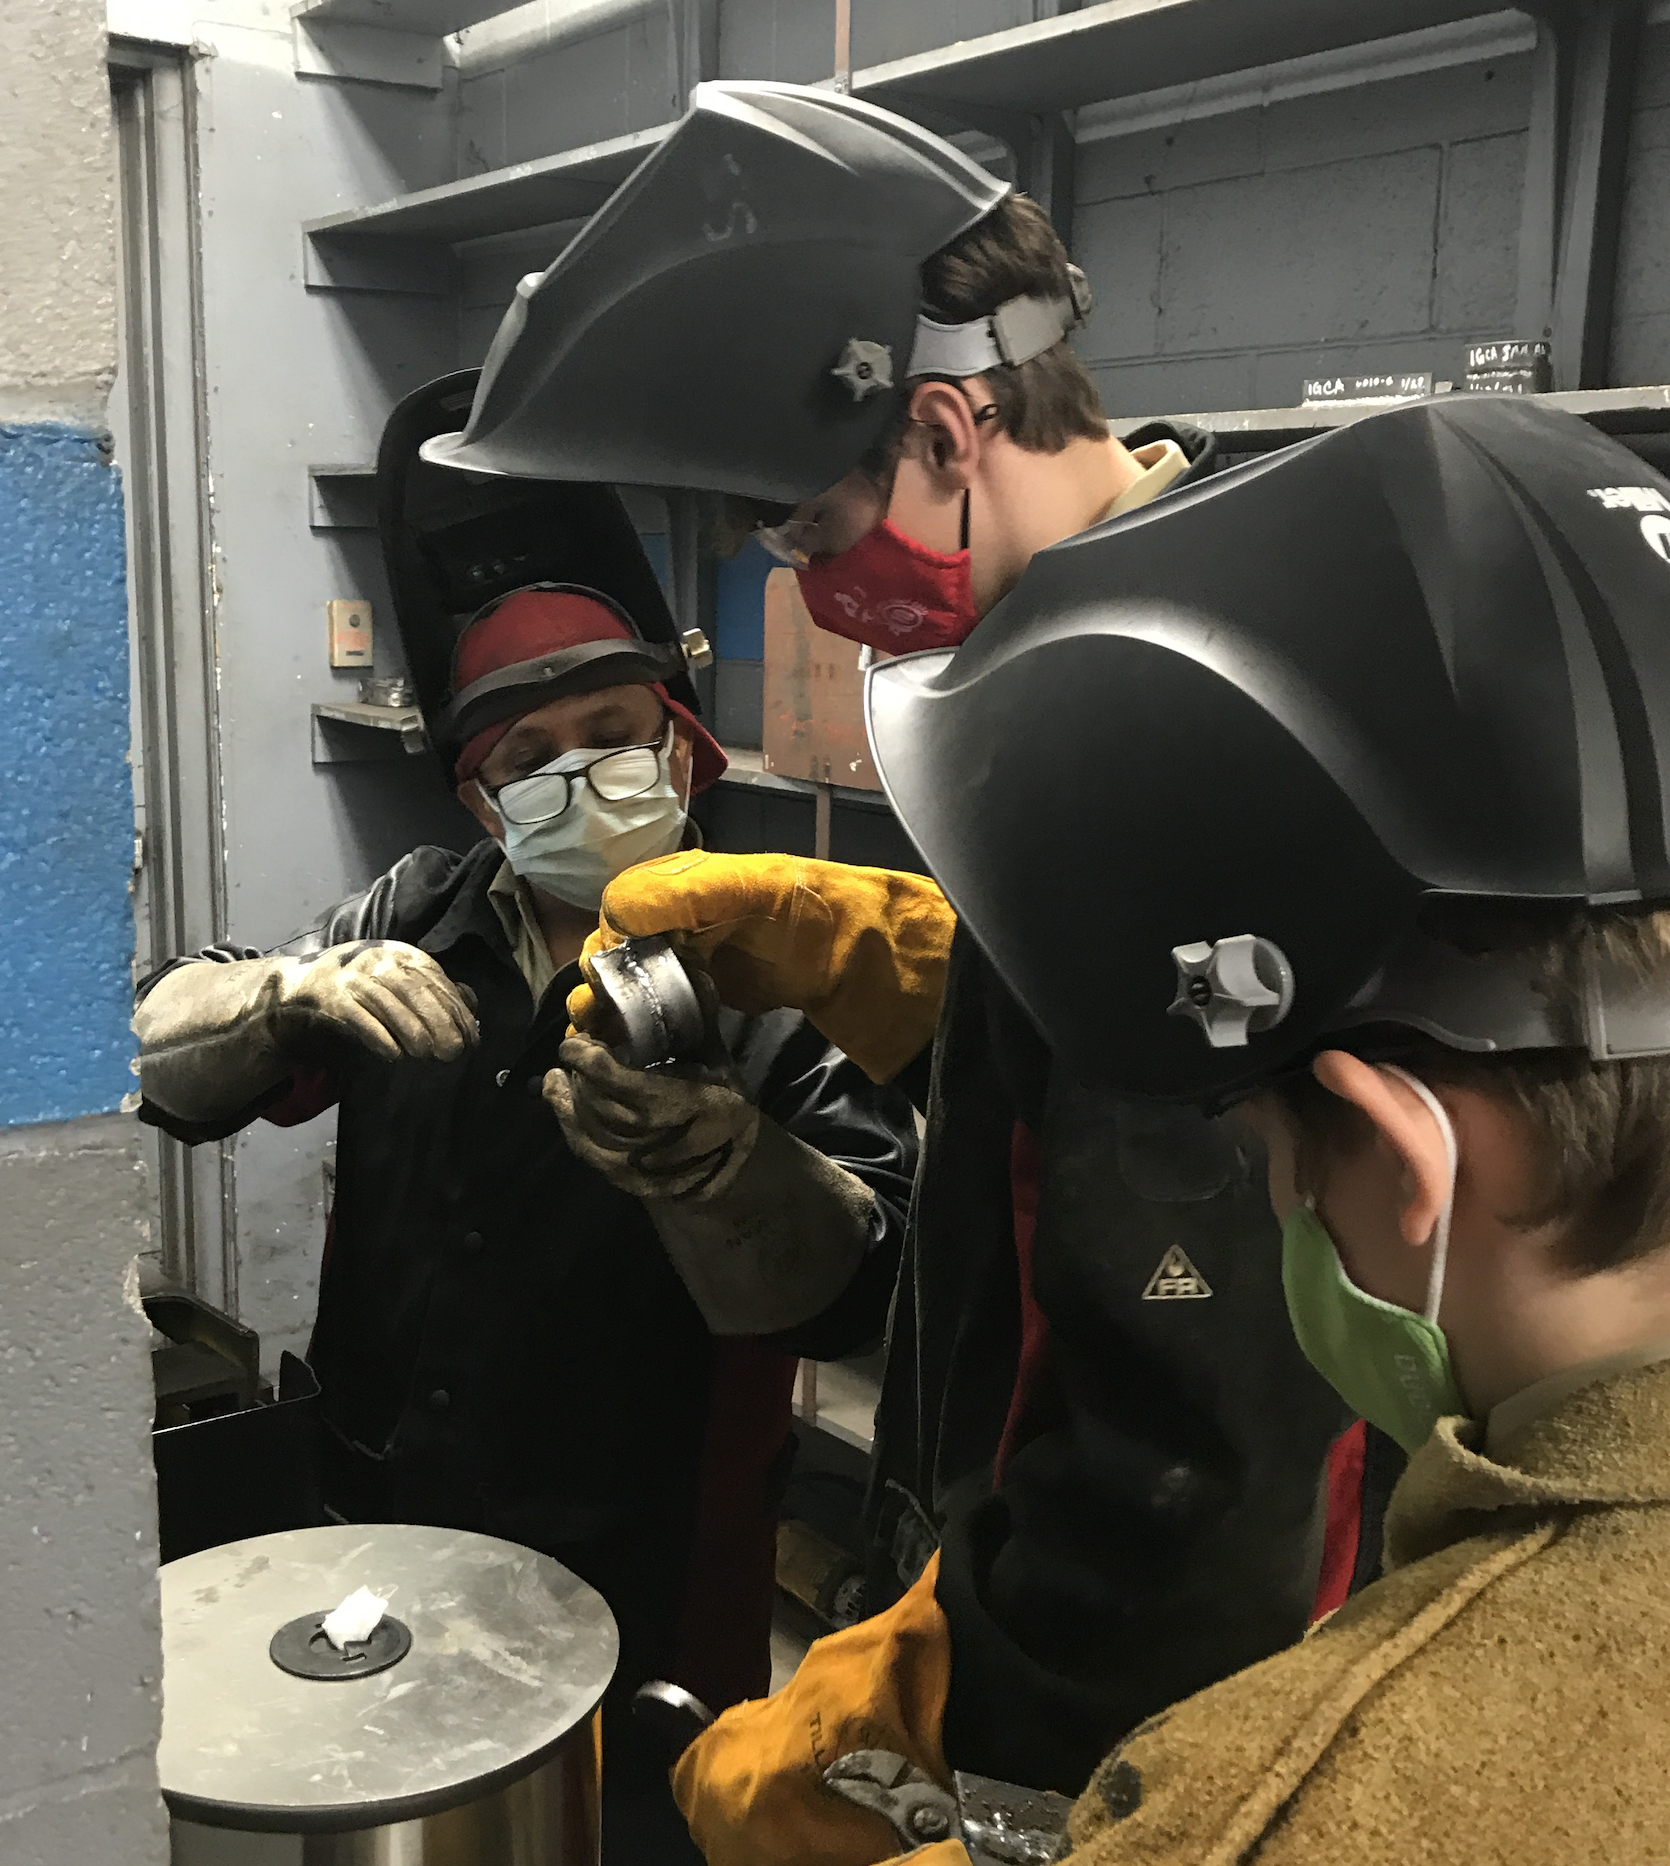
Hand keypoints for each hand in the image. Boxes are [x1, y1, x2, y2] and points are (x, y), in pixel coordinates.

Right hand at [270, 941, 477, 1064]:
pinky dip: (377, 1035)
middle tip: (453, 1051)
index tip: (471, 1039)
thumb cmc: (362, 987)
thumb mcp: (400, 980)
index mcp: (401, 954)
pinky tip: (393, 1054)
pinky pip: (357, 1016)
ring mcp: (352, 976)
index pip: (436, 981)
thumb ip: (434, 990)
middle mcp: (377, 958)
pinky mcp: (330, 996)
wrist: (302, 985)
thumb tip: (471, 1004)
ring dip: (410, 1029)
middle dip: (438, 1021)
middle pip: (414, 990)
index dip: (456, 1011)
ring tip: (426, 1054)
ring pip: (387, 1002)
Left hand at [543, 1034, 759, 1202]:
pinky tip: (560, 1106)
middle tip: (571, 1054)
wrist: (733, 1163)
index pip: (627, 1084)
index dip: (592, 1062)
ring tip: (556, 1078)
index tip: (575, 1042)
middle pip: (605, 1109)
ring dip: (567, 1104)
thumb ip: (700, 1025)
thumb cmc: (724, 1102)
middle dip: (580, 1079)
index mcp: (694, 1102)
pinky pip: (591, 1157)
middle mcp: (669, 1139)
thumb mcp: (720, 1063)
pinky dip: (570, 1130)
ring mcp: (649, 1168)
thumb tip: (691, 974)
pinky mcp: (633, 1184)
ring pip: (593, 1133)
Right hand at [565, 851, 954, 1082]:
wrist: (877, 962)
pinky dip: (645, 1025)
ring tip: (604, 1038)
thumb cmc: (817, 917)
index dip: (609, 940)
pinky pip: (667, 1007)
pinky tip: (634, 1045)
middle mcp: (689, 917)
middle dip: (604, 981)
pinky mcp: (720, 996)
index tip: (607, 979)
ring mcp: (704, 959)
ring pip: (638, 981)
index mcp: (689, 882)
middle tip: (596, 1019)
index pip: (622, 907)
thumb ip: (682, 894)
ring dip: (614, 1008)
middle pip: (623, 947)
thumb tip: (614, 917)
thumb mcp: (749, 889)